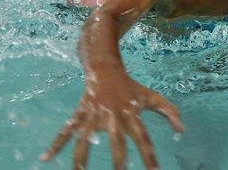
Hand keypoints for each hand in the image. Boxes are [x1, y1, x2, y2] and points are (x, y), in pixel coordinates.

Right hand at [41, 71, 184, 168]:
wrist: (106, 67)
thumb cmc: (131, 87)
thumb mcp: (151, 97)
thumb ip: (169, 112)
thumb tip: (182, 130)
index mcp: (131, 114)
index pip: (143, 138)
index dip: (149, 156)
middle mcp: (113, 115)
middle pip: (116, 140)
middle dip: (118, 158)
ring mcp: (94, 114)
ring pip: (87, 138)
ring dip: (82, 157)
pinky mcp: (80, 113)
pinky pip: (66, 130)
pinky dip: (56, 144)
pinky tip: (45, 159)